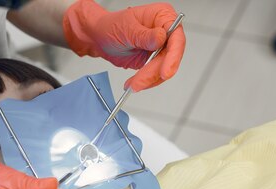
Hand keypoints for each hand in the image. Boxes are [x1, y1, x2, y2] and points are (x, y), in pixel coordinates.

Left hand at [63, 0, 185, 91]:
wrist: (99, 38)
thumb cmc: (110, 26)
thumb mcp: (126, 28)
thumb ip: (144, 35)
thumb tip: (161, 38)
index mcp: (162, 16)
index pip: (177, 37)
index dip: (173, 56)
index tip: (165, 72)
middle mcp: (165, 31)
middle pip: (170, 57)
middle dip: (154, 73)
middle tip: (140, 82)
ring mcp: (160, 48)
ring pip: (163, 69)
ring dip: (148, 80)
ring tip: (132, 84)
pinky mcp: (153, 61)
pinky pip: (155, 75)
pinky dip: (146, 82)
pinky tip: (134, 83)